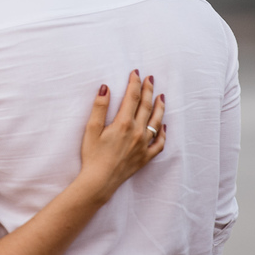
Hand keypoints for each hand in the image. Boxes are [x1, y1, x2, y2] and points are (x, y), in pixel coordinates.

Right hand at [78, 71, 165, 199]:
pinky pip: (159, 143)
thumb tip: (106, 87)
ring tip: (161, 96)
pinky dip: (163, 133)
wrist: (99, 181)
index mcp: (124, 123)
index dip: (135, 83)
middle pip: (146, 106)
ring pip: (156, 121)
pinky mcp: (146, 157)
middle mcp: (137, 132)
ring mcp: (144, 145)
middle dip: (148, 90)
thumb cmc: (92, 156)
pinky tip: (163, 125)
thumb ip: (99, 107)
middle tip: (150, 78)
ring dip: (159, 107)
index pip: (132, 97)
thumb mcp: (91, 129)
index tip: (136, 73)